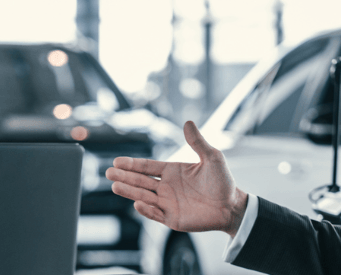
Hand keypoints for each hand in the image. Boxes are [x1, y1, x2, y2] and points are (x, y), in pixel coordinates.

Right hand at [106, 121, 248, 236]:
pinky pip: (155, 214)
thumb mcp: (212, 157)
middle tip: (108, 173)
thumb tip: (188, 122)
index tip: (117, 161)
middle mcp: (166, 187)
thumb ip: (198, 142)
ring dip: (129, 191)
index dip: (132, 164)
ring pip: (143, 196)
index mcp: (172, 171)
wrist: (232, 206)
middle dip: (124, 177)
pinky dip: (146, 209)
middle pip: (140, 181)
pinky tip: (137, 203)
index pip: (147, 166)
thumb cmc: (223, 181)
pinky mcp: (172, 219)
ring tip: (115, 186)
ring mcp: (167, 203)